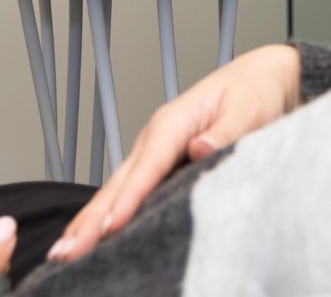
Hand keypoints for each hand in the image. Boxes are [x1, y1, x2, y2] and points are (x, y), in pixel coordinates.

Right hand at [48, 44, 300, 263]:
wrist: (265, 77)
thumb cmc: (257, 89)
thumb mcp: (249, 107)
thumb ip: (227, 130)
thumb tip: (200, 149)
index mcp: (174, 121)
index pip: (147, 166)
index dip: (128, 199)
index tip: (110, 228)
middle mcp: (157, 136)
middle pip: (118, 182)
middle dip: (90, 218)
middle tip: (65, 252)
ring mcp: (155, 149)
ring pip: (116, 188)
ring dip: (90, 220)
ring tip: (65, 253)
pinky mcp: (162, 162)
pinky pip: (130, 190)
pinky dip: (108, 213)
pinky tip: (95, 236)